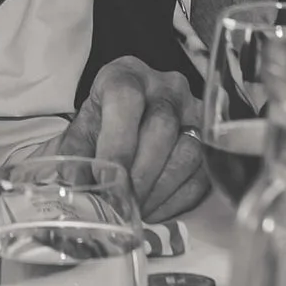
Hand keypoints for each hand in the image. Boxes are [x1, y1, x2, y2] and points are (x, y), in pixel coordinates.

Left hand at [55, 58, 209, 221]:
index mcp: (126, 75)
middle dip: (140, 174)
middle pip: (162, 127)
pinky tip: (154, 210)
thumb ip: (75, 153)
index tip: (105, 179)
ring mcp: (195, 110)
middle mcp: (166, 86)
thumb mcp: (83, 129)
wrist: (130, 118)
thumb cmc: (105, 121)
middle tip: (122, 203)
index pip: (125, 100)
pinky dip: (176, 199)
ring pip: (187, 152)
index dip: (116, 143)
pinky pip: (202, 173)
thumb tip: (74, 183)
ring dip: (159, 190)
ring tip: (136, 210)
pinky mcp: (211, 139)